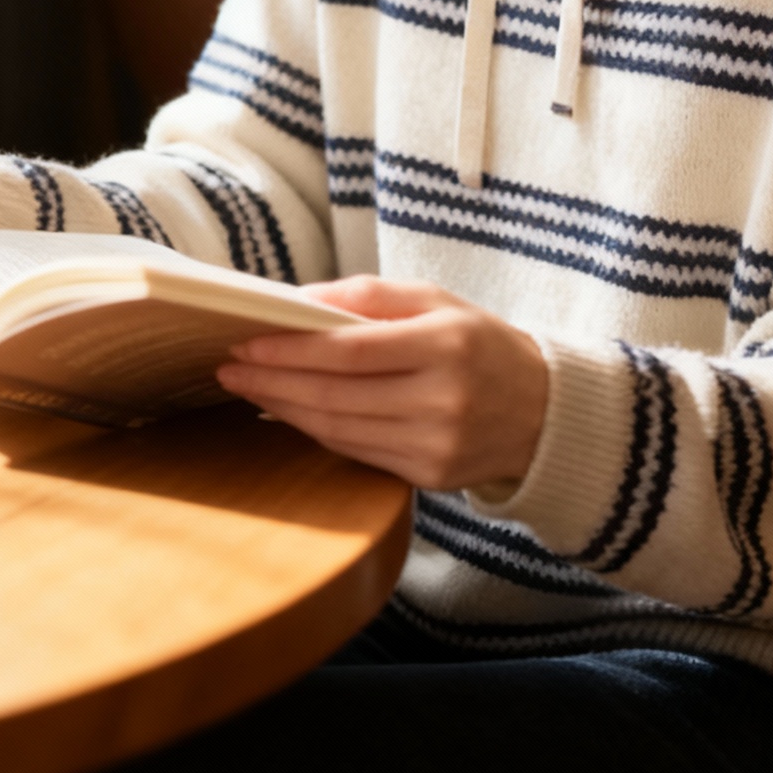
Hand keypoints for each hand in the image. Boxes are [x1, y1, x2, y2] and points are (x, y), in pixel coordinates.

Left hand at [215, 276, 548, 490]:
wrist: (543, 409)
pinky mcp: (430, 477)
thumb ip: (368, 294)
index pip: (350, 351)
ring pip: (339, 430)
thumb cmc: (479, 342)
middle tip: (228, 366)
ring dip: (284, 410)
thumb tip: (298, 301)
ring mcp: (437, 444)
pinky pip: (356, 452)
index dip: (290, 350)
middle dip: (273, 381)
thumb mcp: (436, 300)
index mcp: (445, 344)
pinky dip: (316, 432)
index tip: (244, 342)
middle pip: (336, 395)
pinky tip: (289, 413)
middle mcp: (443, 399)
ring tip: (249, 389)